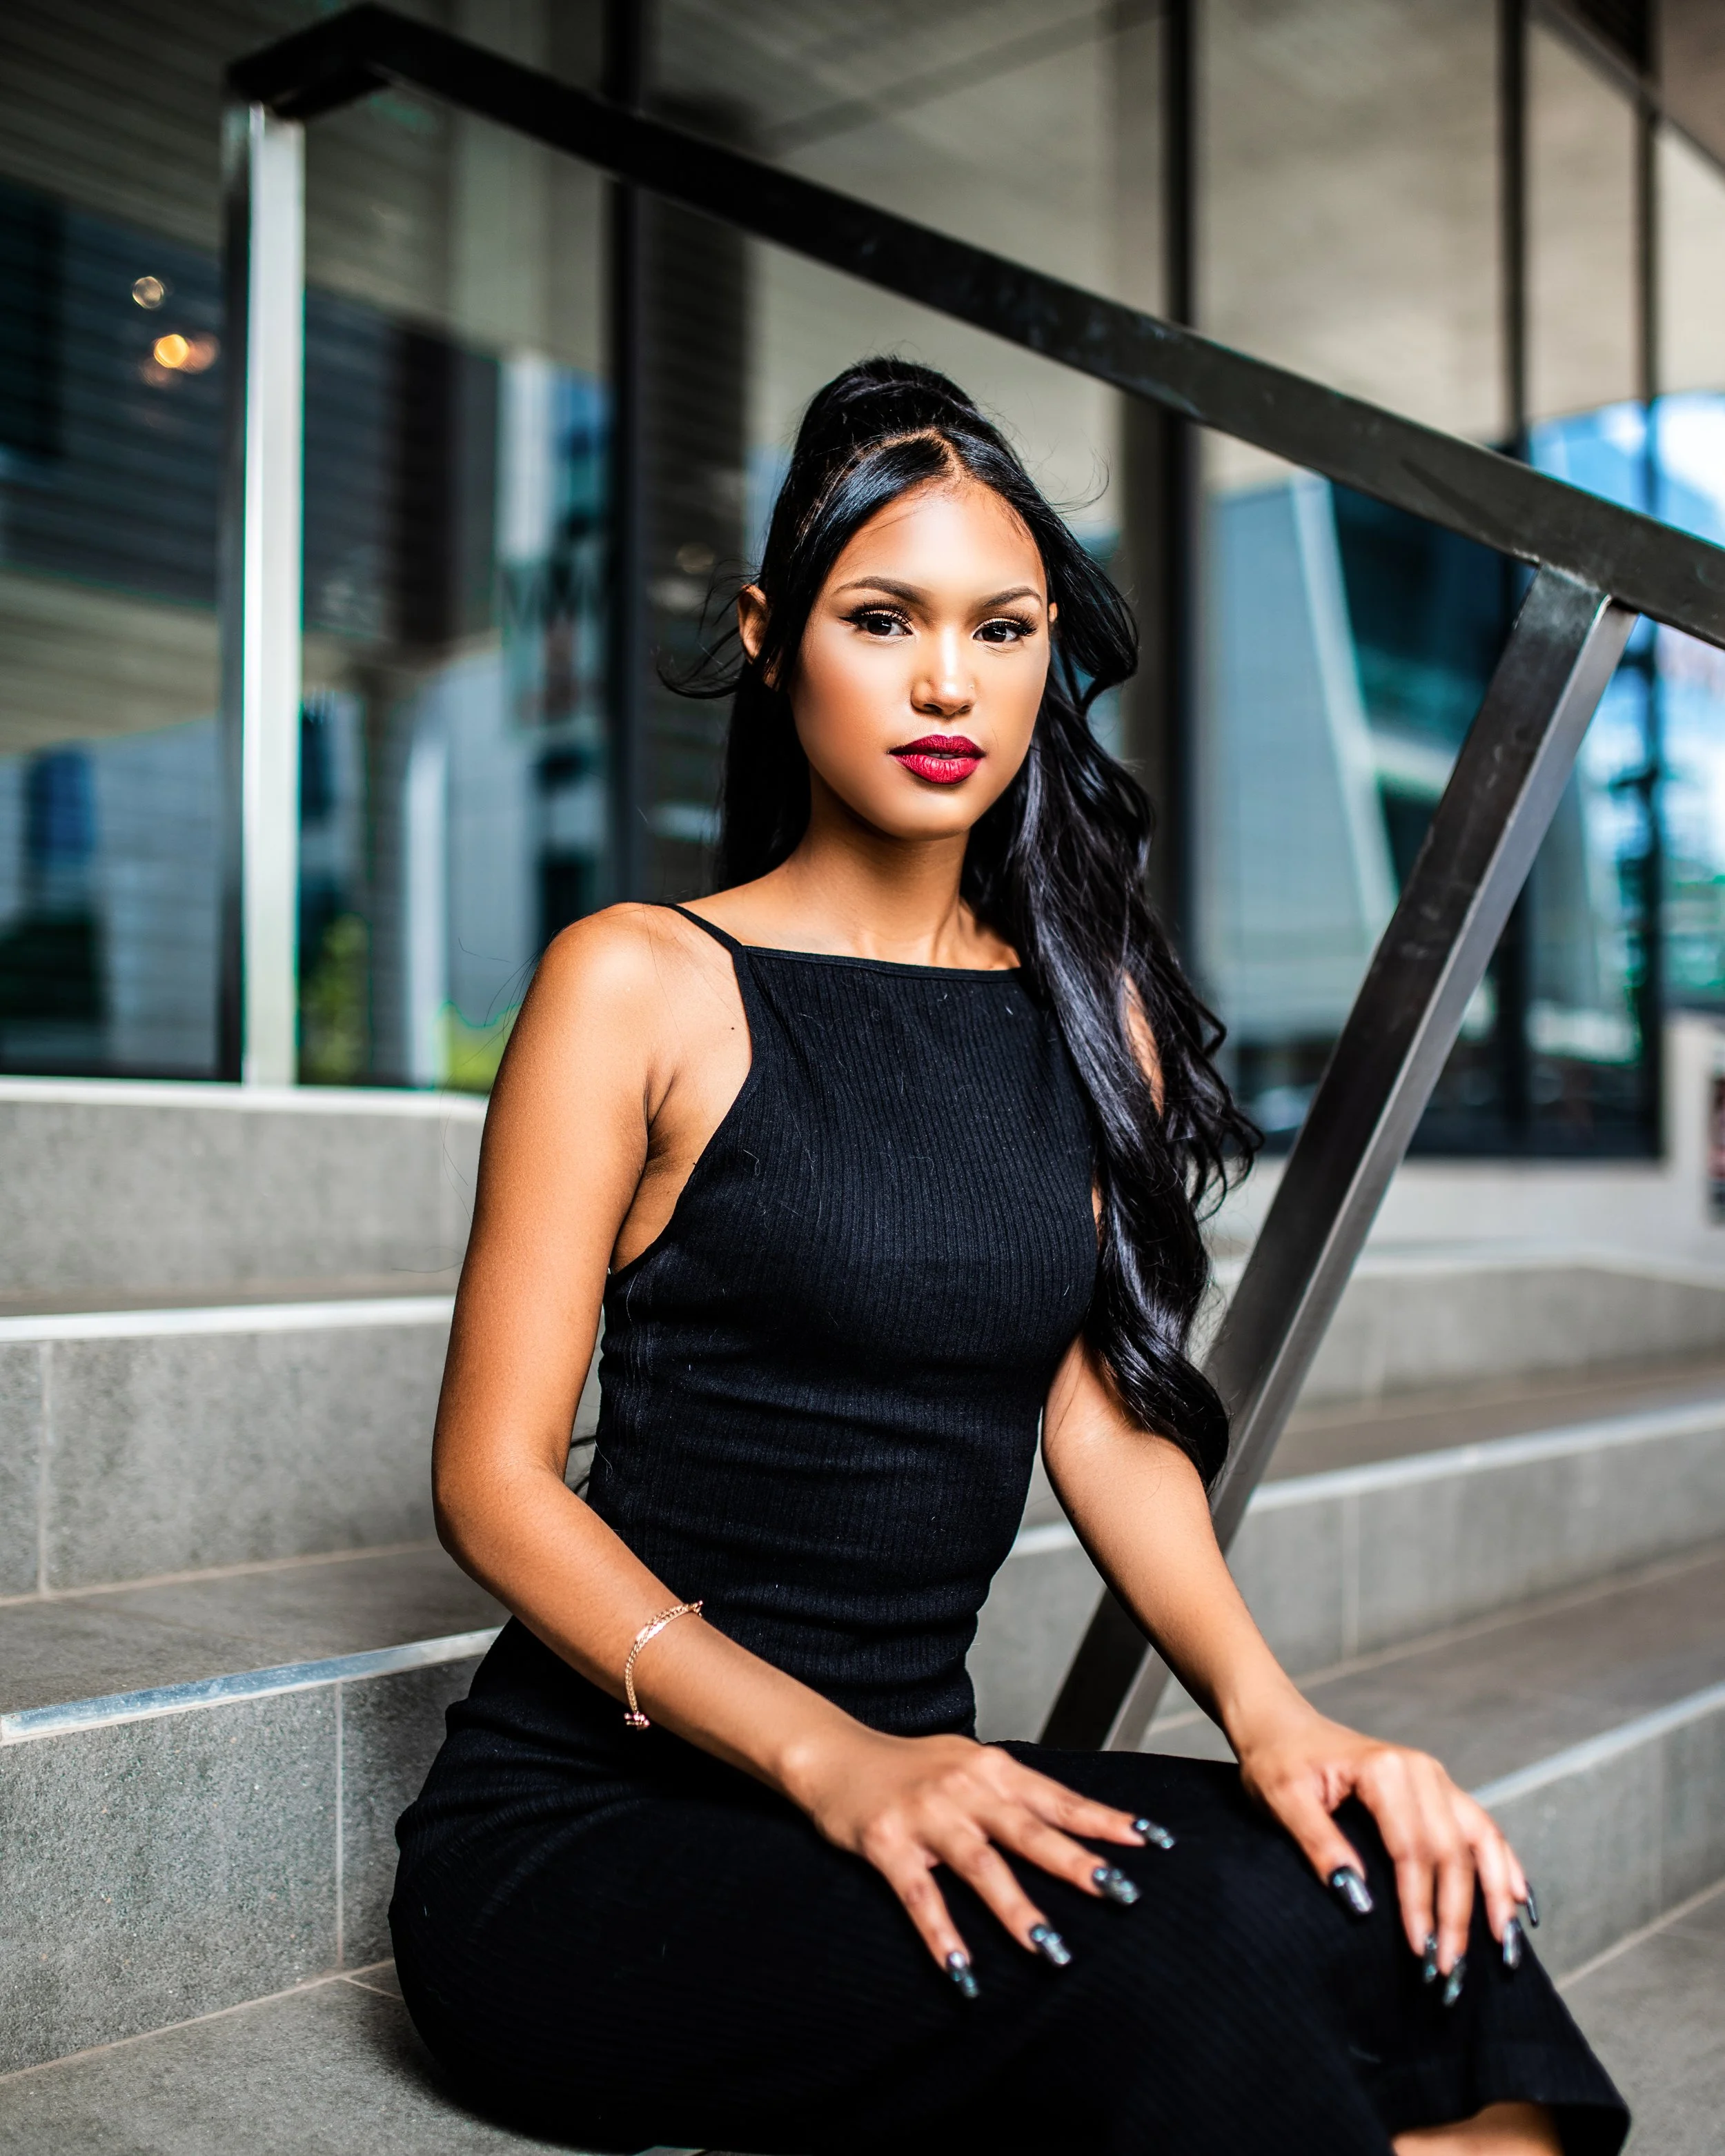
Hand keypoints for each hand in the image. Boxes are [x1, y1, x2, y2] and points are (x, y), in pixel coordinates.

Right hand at [787, 1726, 1153, 1981]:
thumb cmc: (909, 1766)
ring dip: (1018, 1910)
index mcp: (991, 1768)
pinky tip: (963, 1972)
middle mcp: (964, 1788)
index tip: (1152, 1841)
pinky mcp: (888, 1845)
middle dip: (1076, 1863)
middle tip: (1120, 1892)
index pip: (1058, 1798)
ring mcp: (926, 1816)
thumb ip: (1013, 1792)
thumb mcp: (967, 1764)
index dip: (1105, 1820)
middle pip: (1029, 1831)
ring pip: (981, 1866)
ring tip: (1053, 1950)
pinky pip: (921, 1897)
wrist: (833, 1753)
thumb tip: (1071, 1820)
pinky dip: (942, 1935)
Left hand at [1236, 1707, 1530, 1982]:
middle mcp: (1421, 1769)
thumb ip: (1321, 1847)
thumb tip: (1361, 1902)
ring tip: (1505, 1945)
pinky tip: (1519, 1898)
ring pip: (1481, 1839)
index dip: (1420, 1904)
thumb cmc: (1276, 1760)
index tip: (1421, 1952)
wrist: (1279, 1722)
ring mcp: (1434, 1776)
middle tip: (1451, 1969)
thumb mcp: (1282, 1802)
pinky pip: (1482, 1826)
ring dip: (1495, 1894)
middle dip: (1457, 1914)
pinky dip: (1504, 1863)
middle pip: (1453, 1851)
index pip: (1413, 1849)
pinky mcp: (1437, 1787)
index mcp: (1385, 1770)